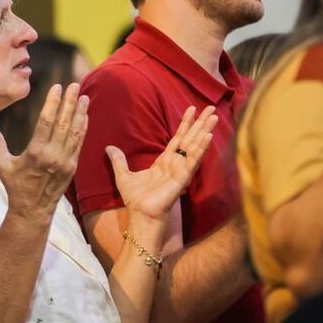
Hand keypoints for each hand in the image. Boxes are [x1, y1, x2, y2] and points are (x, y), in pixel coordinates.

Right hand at [0, 83, 87, 219]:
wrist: (33, 210)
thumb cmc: (16, 187)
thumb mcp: (2, 165)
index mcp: (36, 153)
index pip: (47, 121)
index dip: (53, 103)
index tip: (58, 87)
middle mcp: (53, 155)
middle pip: (64, 123)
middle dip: (70, 102)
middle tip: (76, 85)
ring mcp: (66, 161)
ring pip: (75, 132)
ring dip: (80, 113)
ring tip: (84, 97)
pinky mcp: (73, 167)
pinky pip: (79, 143)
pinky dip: (83, 128)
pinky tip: (85, 117)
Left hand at [107, 105, 216, 222]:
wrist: (140, 215)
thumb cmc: (136, 199)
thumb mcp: (123, 175)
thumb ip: (118, 161)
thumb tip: (108, 147)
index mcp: (164, 162)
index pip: (177, 139)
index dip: (185, 124)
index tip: (191, 108)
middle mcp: (176, 164)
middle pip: (190, 139)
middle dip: (200, 123)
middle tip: (211, 107)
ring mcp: (181, 170)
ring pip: (195, 147)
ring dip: (204, 131)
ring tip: (213, 117)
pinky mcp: (183, 178)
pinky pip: (193, 161)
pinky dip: (201, 148)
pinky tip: (208, 136)